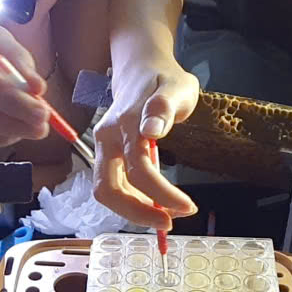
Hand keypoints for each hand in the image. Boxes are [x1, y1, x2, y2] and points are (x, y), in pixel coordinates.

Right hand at [92, 59, 199, 229]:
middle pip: (107, 189)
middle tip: (168, 223)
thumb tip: (152, 130)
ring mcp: (103, 148)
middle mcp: (106, 138)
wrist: (141, 68)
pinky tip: (155, 203)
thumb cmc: (164, 78)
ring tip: (166, 215)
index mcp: (123, 123)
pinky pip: (113, 185)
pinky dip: (132, 200)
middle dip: (137, 213)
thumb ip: (164, 107)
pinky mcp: (107, 155)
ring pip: (107, 191)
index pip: (138, 169)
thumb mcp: (176, 86)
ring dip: (134, 210)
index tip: (188, 207)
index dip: (161, 194)